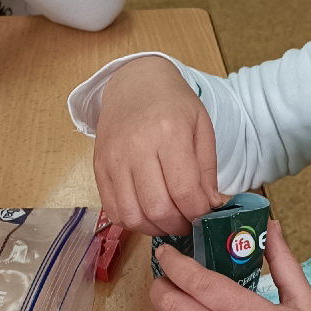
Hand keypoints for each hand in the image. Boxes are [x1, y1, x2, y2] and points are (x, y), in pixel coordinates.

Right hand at [95, 57, 225, 234]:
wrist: (135, 82)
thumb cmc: (174, 104)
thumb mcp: (202, 129)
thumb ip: (207, 171)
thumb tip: (211, 208)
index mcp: (169, 134)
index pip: (184, 191)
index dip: (198, 214)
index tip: (205, 216)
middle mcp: (137, 148)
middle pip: (157, 208)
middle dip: (178, 225)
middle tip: (188, 222)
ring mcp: (113, 159)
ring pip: (132, 216)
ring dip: (154, 228)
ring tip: (168, 220)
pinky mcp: (98, 168)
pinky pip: (112, 210)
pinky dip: (132, 222)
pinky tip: (147, 214)